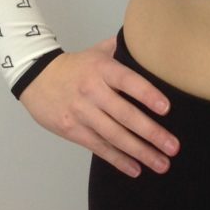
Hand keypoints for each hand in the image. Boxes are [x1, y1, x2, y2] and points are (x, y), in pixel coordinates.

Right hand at [19, 36, 179, 177]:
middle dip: (151, 133)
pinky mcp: (73, 131)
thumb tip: (148, 41)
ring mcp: (82, 113)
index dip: (147, 94)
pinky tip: (136, 168)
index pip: (128, 81)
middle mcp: (93, 91)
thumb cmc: (75, 65)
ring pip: (114, 136)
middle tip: (173, 146)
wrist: (36, 78)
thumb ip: (122, 48)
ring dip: (140, 152)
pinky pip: (99, 147)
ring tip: (161, 163)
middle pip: (125, 115)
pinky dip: (118, 160)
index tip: (166, 109)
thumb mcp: (97, 51)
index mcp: (102, 69)